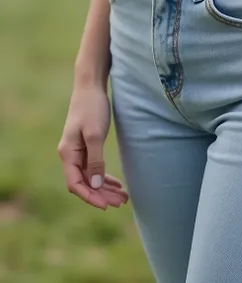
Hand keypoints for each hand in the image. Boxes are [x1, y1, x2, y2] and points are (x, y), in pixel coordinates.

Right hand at [58, 83, 128, 210]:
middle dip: (101, 195)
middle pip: (84, 183)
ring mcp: (78, 151)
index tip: (105, 206)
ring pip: (90, 177)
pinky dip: (105, 177)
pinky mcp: (86, 146)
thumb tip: (96, 186)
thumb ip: (96, 161)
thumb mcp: (95, 134)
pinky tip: (117, 184)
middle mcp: (70, 155)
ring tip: (122, 198)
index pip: (75, 184)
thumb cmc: (92, 107)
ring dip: (105, 188)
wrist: (91, 86)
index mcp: (68, 153)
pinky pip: (94, 168)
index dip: (90, 197)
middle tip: (121, 203)